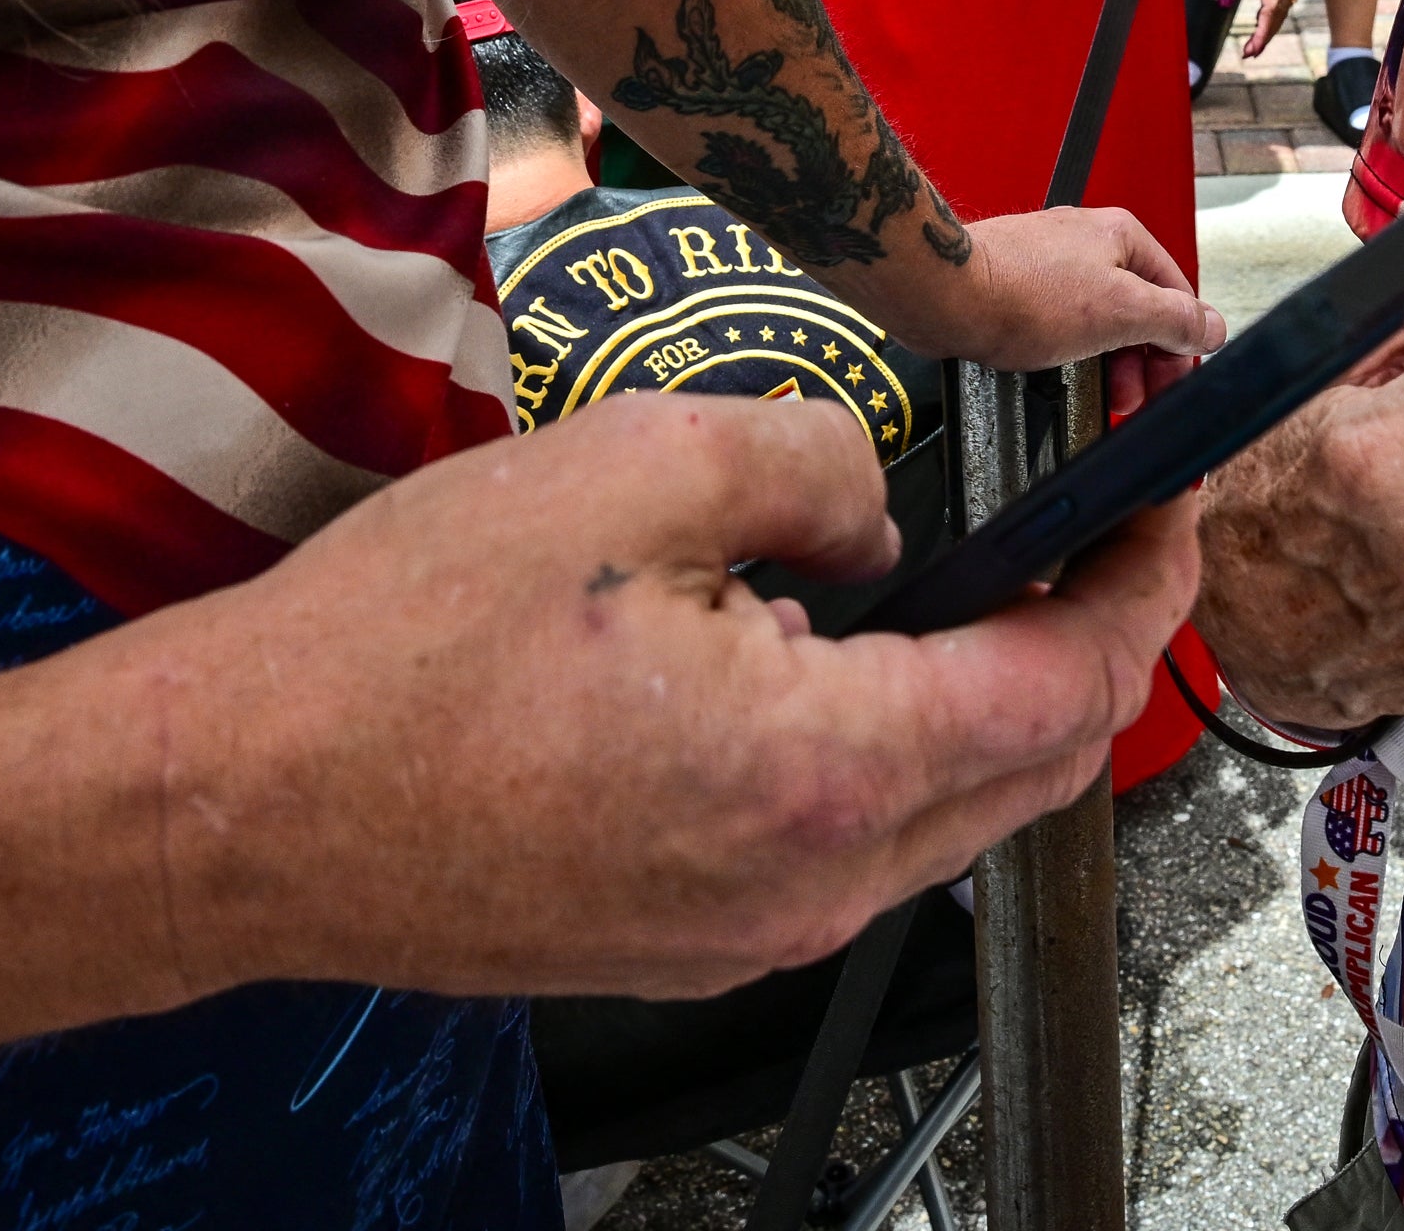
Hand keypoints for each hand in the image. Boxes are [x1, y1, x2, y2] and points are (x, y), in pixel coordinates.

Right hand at [111, 390, 1197, 1000]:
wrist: (235, 806)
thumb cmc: (396, 652)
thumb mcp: (633, 465)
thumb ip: (808, 464)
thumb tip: (875, 511)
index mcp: (822, 773)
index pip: (1066, 690)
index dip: (1144, 586)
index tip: (1168, 505)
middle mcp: (807, 886)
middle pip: (1030, 772)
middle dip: (1091, 643)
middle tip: (1103, 532)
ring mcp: (742, 933)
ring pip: (940, 815)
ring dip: (987, 702)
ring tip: (978, 578)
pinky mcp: (680, 940)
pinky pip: (841, 846)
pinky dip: (884, 752)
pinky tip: (830, 658)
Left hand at [872, 202, 1226, 371]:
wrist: (946, 295)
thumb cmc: (1021, 295)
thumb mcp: (1121, 312)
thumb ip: (1175, 320)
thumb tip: (1212, 327)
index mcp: (1122, 235)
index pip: (1176, 294)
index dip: (1180, 344)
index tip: (1171, 382)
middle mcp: (1087, 241)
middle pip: (1138, 308)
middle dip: (1141, 360)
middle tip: (1133, 398)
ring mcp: (1050, 262)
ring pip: (1098, 318)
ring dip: (1107, 361)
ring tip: (1100, 394)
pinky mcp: (1019, 285)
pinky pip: (1060, 322)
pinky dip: (1069, 352)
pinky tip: (1060, 373)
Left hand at [1223, 0, 1294, 61]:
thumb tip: (1226, 2)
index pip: (1272, 6)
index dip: (1262, 32)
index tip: (1250, 51)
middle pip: (1282, 7)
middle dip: (1268, 32)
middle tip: (1250, 52)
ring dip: (1272, 20)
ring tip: (1255, 39)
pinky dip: (1275, 3)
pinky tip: (1265, 12)